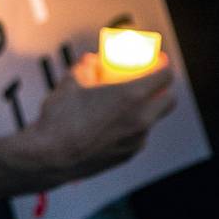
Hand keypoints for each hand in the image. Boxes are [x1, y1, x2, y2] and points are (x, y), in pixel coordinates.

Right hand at [20, 53, 174, 186]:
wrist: (49, 156)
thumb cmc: (59, 120)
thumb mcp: (70, 83)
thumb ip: (85, 68)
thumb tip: (91, 62)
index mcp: (131, 96)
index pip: (165, 76)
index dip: (162, 66)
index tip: (157, 63)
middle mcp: (141, 119)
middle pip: (170, 100)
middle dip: (163, 89)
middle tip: (148, 83)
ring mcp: (137, 140)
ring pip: (153, 120)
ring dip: (145, 110)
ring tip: (122, 105)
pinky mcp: (128, 155)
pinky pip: (138, 136)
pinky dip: (131, 127)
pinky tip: (110, 124)